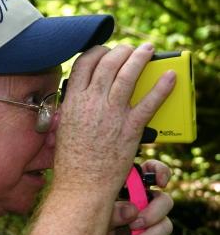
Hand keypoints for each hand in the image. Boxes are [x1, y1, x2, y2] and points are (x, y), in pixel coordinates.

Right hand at [55, 44, 175, 191]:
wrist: (81, 184)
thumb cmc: (71, 161)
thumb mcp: (64, 127)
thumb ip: (73, 108)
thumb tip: (81, 98)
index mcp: (73, 101)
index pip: (84, 63)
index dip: (96, 52)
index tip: (104, 51)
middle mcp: (92, 102)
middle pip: (108, 63)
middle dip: (121, 50)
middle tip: (128, 49)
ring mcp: (112, 114)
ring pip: (128, 75)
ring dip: (140, 58)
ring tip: (148, 50)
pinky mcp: (130, 128)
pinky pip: (149, 103)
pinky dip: (162, 88)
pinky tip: (170, 77)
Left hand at [99, 160, 173, 234]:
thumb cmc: (89, 233)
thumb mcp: (95, 219)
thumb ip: (112, 212)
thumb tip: (133, 210)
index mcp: (126, 192)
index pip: (148, 171)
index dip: (158, 171)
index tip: (160, 182)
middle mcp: (141, 206)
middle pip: (164, 200)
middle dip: (154, 213)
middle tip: (135, 224)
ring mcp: (149, 225)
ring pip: (166, 225)